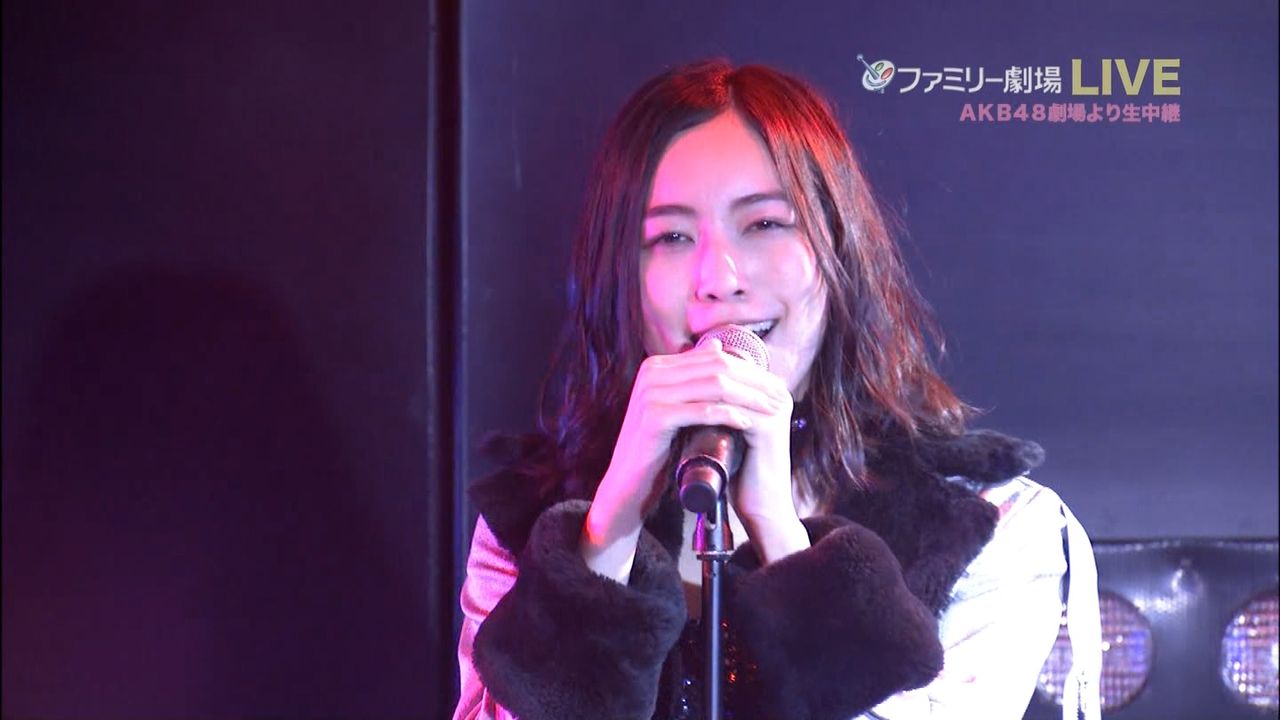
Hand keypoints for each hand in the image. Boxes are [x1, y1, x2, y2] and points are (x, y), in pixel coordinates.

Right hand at [581, 340, 790, 579]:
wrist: (627, 484)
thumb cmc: (658, 447)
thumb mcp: (676, 406)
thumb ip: (693, 378)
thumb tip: (718, 346)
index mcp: (657, 366)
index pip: (713, 358)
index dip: (748, 370)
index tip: (774, 386)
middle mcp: (651, 372)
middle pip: (716, 368)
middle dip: (753, 382)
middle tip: (780, 397)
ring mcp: (650, 393)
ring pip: (713, 386)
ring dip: (748, 398)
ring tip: (771, 410)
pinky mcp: (654, 416)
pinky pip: (701, 410)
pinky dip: (728, 415)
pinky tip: (747, 423)